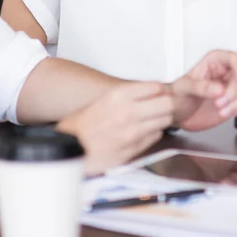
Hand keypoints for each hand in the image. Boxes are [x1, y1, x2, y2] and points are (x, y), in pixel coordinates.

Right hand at [56, 81, 173, 175]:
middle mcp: (128, 112)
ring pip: (165, 121)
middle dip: (166, 105)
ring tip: (150, 122)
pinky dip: (152, 134)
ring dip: (161, 120)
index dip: (160, 90)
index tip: (159, 94)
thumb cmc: (82, 124)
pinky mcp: (134, 149)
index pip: (156, 86)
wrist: (69, 147)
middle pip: (167, 103)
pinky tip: (141, 134)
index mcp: (119, 96)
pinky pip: (155, 137)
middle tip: (160, 108)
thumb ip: (130, 96)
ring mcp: (133, 132)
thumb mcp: (105, 100)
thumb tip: (154, 92)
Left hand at [170, 50, 236, 131]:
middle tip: (219, 104)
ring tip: (222, 112)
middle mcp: (227, 72)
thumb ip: (200, 87)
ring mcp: (233, 87)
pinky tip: (232, 112)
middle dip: (235, 92)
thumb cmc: (179, 96)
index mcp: (214, 62)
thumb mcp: (183, 89)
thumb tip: (219, 89)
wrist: (179, 114)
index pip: (234, 58)